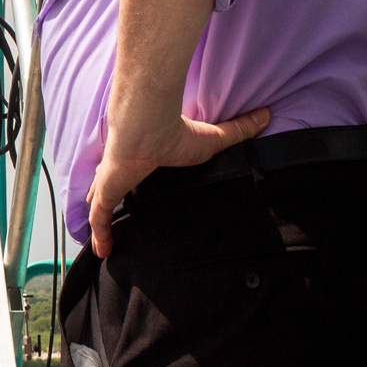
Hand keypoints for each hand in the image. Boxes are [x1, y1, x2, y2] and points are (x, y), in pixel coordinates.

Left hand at [85, 106, 271, 256]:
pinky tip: (102, 252)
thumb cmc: (179, 133)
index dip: (130, 176)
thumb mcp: (216, 139)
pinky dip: (100, 235)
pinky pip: (99, 218)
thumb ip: (239, 130)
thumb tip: (267, 114)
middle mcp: (124, 169)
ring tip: (102, 240)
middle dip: (108, 195)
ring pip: (101, 203)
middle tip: (110, 210)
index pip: (134, 168)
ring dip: (100, 220)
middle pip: (111, 185)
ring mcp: (112, 181)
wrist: (150, 127)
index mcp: (144, 157)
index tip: (131, 181)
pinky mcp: (108, 192)